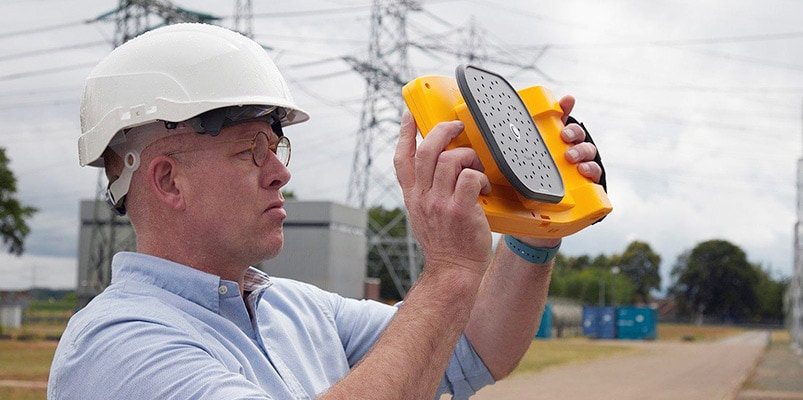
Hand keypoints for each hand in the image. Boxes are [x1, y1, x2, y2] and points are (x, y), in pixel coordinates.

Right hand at [394, 111, 492, 274]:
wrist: (452, 271)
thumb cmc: (444, 244)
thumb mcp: (423, 215)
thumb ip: (426, 192)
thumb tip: (437, 168)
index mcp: (412, 196)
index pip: (402, 159)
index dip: (405, 133)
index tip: (410, 116)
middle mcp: (423, 197)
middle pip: (427, 151)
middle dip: (443, 131)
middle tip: (458, 127)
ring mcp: (440, 204)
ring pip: (451, 160)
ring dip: (469, 156)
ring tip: (476, 167)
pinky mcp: (460, 210)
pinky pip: (469, 177)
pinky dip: (479, 176)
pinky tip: (483, 187)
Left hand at [516, 95, 601, 247]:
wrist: (532, 221)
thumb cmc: (524, 189)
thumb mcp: (512, 168)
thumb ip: (505, 152)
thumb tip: (487, 131)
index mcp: (551, 145)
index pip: (561, 121)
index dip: (566, 107)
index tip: (567, 100)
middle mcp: (566, 154)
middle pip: (578, 135)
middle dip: (574, 132)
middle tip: (564, 137)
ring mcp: (577, 170)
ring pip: (588, 153)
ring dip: (582, 151)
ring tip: (571, 158)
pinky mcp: (584, 187)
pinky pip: (595, 177)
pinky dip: (593, 172)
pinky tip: (584, 172)